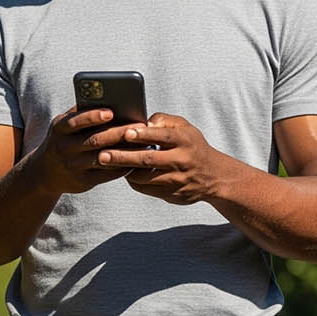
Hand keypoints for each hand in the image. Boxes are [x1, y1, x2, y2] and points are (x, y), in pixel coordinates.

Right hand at [34, 107, 134, 193]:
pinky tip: (135, 159)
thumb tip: (113, 101)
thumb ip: (82, 114)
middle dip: (118, 132)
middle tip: (139, 126)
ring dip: (124, 151)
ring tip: (143, 143)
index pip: (75, 121)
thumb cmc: (64, 140)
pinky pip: (106, 174)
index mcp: (58, 129)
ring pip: (102, 158)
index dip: (92, 116)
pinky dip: (122, 167)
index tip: (111, 111)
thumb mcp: (64, 126)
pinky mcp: (83, 182)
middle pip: (93, 140)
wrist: (46, 172)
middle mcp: (63, 148)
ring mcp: (72, 166)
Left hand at [95, 112, 233, 204]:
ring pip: (144, 177)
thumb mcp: (186, 128)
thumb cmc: (193, 146)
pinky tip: (122, 173)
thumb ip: (164, 120)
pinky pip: (146, 189)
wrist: (214, 177)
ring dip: (123, 170)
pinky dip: (132, 181)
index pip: (162, 136)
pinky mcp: (172, 194)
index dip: (143, 134)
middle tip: (103, 154)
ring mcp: (176, 180)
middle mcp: (181, 161)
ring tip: (106, 163)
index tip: (125, 132)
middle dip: (123, 157)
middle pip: (148, 159)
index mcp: (185, 140)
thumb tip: (143, 121)